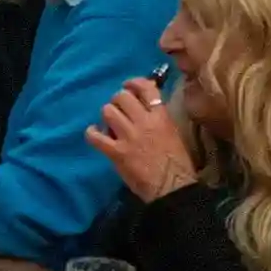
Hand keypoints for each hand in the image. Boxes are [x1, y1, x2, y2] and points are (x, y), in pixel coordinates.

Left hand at [85, 78, 199, 202]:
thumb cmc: (178, 163)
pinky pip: (95, 136)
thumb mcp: (173, 133)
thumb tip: (145, 107)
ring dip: (107, 116)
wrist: (173, 187)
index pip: (146, 88)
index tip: (128, 86)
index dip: (134, 83)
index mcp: (161, 117)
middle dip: (117, 101)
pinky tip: (95, 134)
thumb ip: (159, 118)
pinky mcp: (116, 152)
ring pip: (108, 111)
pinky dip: (92, 133)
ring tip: (110, 124)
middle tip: (119, 110)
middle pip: (121, 97)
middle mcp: (144, 122)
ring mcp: (128, 137)